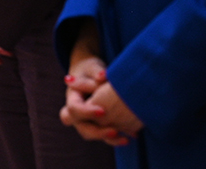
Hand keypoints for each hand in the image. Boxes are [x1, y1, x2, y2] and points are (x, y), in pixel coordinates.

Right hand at [59, 20, 138, 146]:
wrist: (90, 73)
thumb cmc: (90, 69)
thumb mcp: (92, 67)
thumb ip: (96, 72)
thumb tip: (102, 76)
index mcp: (72, 97)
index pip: (74, 109)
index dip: (87, 112)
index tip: (103, 111)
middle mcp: (76, 112)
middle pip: (81, 127)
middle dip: (98, 132)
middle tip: (114, 131)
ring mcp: (86, 120)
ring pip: (92, 134)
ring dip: (108, 138)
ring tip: (126, 139)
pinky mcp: (97, 123)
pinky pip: (104, 134)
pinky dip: (116, 137)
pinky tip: (132, 136)